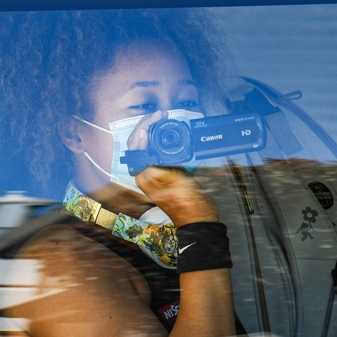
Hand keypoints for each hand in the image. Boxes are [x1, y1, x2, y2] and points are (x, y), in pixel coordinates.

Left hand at [126, 111, 217, 225]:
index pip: (136, 145)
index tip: (157, 117)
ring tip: (161, 120)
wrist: (200, 221)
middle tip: (160, 115)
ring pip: (146, 148)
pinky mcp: (164, 175)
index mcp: (143, 175)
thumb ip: (158, 159)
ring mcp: (154, 175)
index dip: (144, 127)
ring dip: (151, 132)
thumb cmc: (189, 203)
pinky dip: (161, 141)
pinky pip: (157, 153)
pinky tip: (168, 135)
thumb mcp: (174, 178)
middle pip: (138, 144)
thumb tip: (145, 139)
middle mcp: (145, 175)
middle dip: (146, 126)